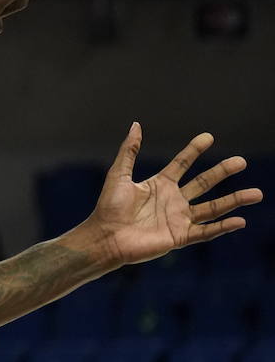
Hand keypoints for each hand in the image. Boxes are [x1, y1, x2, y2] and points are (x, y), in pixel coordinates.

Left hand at [82, 123, 262, 266]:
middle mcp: (173, 201)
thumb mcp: (118, 174)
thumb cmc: (108, 207)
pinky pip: (206, 232)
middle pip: (203, 183)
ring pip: (212, 208)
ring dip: (234, 201)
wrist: (105, 237)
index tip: (209, 137)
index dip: (194, 150)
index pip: (182, 164)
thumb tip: (136, 124)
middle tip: (241, 161)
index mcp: (160, 184)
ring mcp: (179, 219)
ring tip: (256, 193)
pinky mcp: (180, 237)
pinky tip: (240, 220)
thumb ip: (129, 151)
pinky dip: (223, 227)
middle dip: (222, 172)